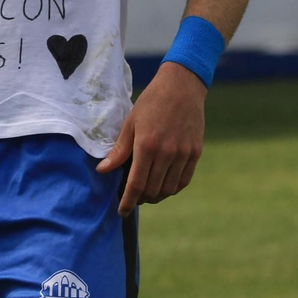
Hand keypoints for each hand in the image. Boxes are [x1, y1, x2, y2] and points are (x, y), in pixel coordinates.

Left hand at [96, 62, 205, 215]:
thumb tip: (102, 170)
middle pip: (153, 190)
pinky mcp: (195, 153)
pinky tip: (164, 185)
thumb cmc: (151, 102)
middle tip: (133, 197)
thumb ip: (119, 150)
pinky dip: (172, 188)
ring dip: (157, 196)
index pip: (136, 185)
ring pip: (169, 189)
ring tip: (147, 193)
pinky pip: (184, 181)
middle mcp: (167, 153)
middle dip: (140, 199)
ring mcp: (183, 154)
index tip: (121, 211)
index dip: (127, 202)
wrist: (182, 86)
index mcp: (147, 146)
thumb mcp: (131, 123)